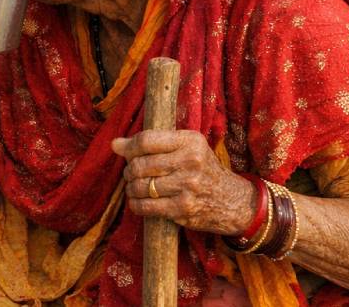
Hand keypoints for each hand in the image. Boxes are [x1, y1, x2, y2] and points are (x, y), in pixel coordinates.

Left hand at [111, 129, 254, 236]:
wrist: (233, 201)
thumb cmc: (204, 170)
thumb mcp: (187, 148)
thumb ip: (153, 143)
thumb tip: (115, 144)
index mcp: (190, 141)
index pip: (147, 140)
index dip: (129, 146)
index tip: (122, 150)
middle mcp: (190, 162)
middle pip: (140, 164)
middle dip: (129, 170)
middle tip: (130, 173)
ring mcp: (187, 187)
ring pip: (141, 186)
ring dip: (131, 188)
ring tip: (134, 187)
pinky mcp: (183, 209)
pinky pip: (147, 206)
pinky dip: (136, 204)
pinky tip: (137, 201)